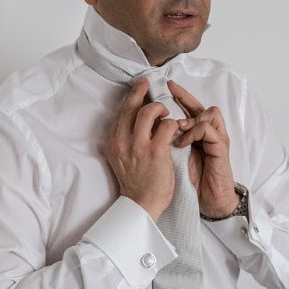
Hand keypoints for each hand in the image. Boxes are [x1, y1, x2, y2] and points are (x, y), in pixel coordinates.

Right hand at [103, 78, 178, 221]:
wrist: (141, 204)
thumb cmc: (135, 182)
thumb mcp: (121, 158)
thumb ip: (124, 140)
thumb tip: (135, 119)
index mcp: (112, 143)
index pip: (121, 113)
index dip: (131, 97)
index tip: (139, 87)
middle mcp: (122, 142)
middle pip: (131, 107)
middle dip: (141, 91)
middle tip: (149, 84)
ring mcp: (138, 146)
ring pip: (149, 111)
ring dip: (161, 108)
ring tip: (167, 114)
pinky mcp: (156, 151)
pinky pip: (167, 125)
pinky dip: (173, 124)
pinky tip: (176, 129)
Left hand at [168, 80, 237, 218]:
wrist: (209, 200)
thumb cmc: (190, 180)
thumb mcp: (173, 156)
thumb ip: (166, 139)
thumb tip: (145, 126)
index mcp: (195, 134)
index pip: (188, 108)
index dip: (178, 95)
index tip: (164, 84)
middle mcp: (208, 133)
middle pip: (199, 105)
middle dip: (184, 96)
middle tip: (170, 89)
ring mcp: (216, 139)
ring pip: (208, 113)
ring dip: (189, 118)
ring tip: (174, 128)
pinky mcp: (221, 149)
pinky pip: (207, 130)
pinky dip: (193, 132)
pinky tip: (181, 143)